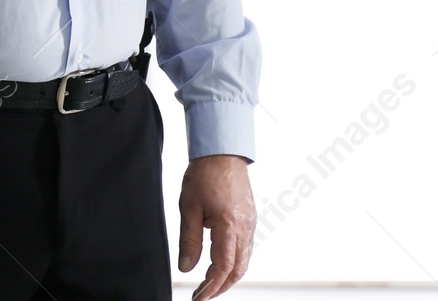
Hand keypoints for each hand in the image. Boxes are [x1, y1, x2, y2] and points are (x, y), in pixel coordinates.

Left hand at [178, 154, 254, 299]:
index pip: (222, 267)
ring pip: (244, 260)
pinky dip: (235, 262)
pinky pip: (246, 247)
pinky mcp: (251, 218)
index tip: (198, 298)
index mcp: (229, 225)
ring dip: (229, 276)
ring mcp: (251, 223)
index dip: (211, 286)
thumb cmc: (204, 174)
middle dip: (221, 287)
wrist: (222, 151)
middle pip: (238, 269)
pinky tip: (221, 264)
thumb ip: (189, 241)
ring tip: (210, 284)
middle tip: (203, 296)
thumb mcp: (189, 208)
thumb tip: (186, 268)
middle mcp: (245, 227)